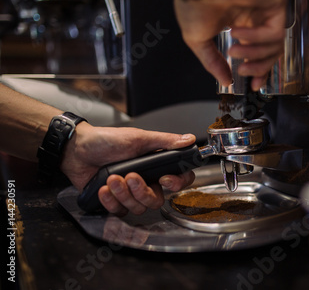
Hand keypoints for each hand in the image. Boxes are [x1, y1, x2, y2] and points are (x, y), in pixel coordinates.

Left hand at [60, 122, 195, 215]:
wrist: (77, 150)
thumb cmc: (107, 140)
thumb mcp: (139, 138)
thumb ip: (165, 141)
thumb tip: (188, 139)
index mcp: (156, 165)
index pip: (179, 180)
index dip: (177, 184)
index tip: (164, 179)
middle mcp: (146, 180)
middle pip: (157, 200)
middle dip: (142, 191)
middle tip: (129, 176)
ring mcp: (130, 193)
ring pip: (138, 207)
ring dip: (123, 194)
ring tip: (111, 178)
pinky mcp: (115, 202)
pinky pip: (120, 211)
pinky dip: (110, 200)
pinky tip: (103, 188)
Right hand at [173, 0, 285, 90]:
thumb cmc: (195, 1)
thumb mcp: (199, 40)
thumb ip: (213, 63)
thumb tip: (225, 80)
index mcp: (241, 24)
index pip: (259, 52)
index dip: (258, 71)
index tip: (253, 85)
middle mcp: (256, 17)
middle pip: (271, 52)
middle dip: (259, 68)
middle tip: (244, 71)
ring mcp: (267, 9)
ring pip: (275, 45)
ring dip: (254, 54)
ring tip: (234, 50)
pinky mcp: (276, 1)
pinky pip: (274, 31)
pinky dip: (256, 37)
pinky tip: (238, 31)